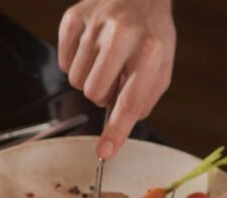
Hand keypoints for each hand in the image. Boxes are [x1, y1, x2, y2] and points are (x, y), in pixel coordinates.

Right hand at [58, 0, 174, 158]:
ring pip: (76, 80)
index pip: (129, 101)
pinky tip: (90, 50)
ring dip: (89, 79)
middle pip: (94, 93)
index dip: (116, 130)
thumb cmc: (150, 32)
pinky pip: (64, 62)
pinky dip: (74, 62)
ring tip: (104, 62)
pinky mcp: (75, 17)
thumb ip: (144, 97)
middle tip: (114, 79)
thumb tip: (120, 126)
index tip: (105, 151)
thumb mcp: (162, 64)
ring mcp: (96, 24)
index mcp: (151, 50)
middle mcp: (123, 35)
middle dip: (102, 94)